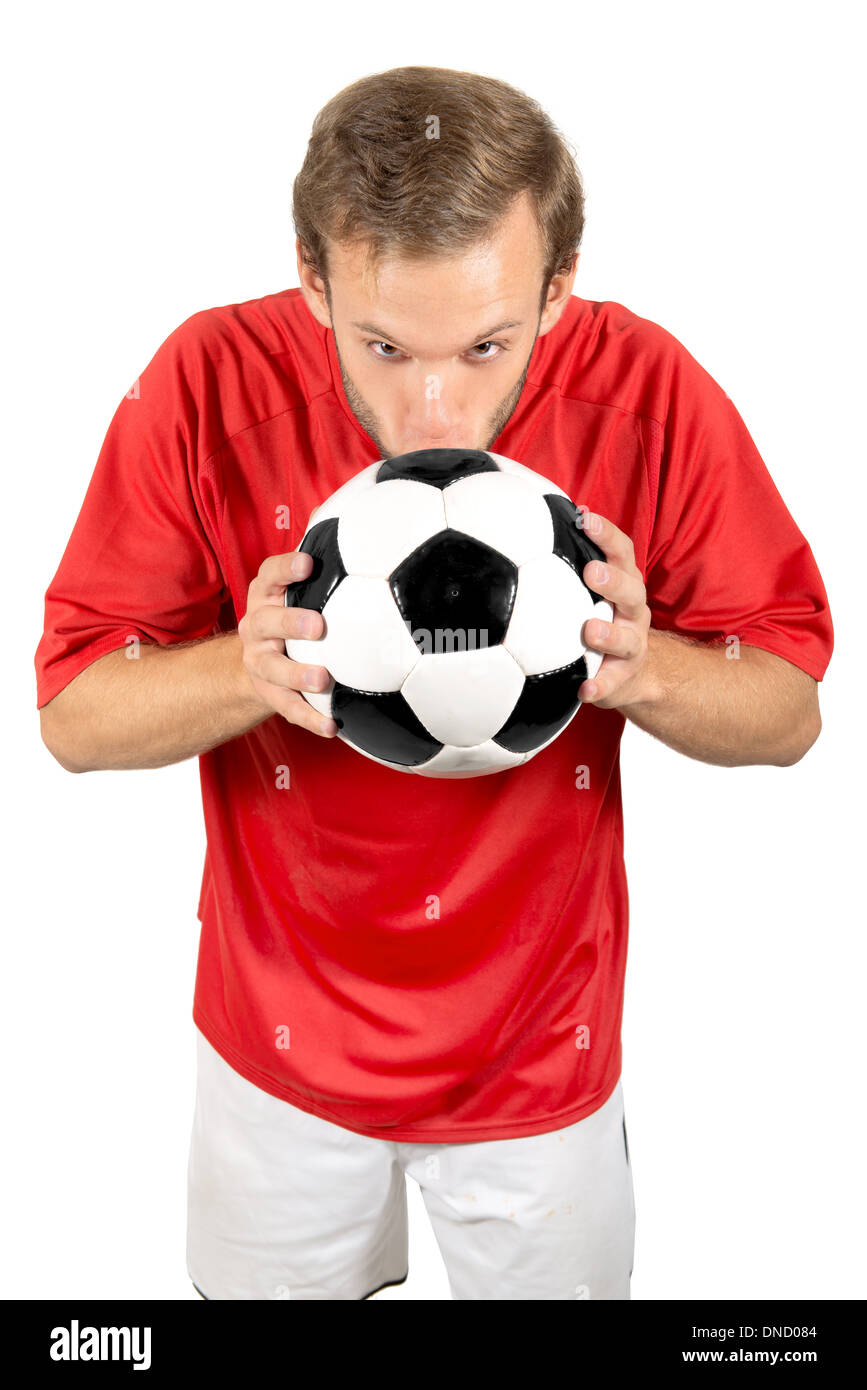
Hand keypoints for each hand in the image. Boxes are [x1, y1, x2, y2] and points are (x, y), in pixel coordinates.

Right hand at [238, 550, 337, 735]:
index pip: (269, 575)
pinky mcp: (269, 694)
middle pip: (266, 622)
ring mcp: (259, 662)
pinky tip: (331, 727)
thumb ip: (326, 565)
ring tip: (321, 679)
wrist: (258, 662)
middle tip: (318, 626)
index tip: (308, 564)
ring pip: (273, 668)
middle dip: (290, 622)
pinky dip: (310, 718)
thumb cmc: (291, 615)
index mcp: (266, 596)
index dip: (286, 569)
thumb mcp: (296, 590)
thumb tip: (368, 527)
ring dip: (297, 674)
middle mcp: (256, 627)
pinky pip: (288, 708)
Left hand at [575, 507, 652, 709]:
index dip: (607, 534)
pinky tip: (584, 690)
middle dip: (614, 580)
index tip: (585, 519)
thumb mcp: (591, 590)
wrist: (633, 672)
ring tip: (590, 630)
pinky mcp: (624, 679)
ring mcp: (632, 645)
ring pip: (627, 640)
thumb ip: (566, 562)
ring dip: (610, 634)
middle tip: (592, 572)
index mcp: (624, 585)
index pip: (622, 553)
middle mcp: (633, 612)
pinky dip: (601, 687)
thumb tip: (521, 525)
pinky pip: (613, 685)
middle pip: (632, 592)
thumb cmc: (602, 618)